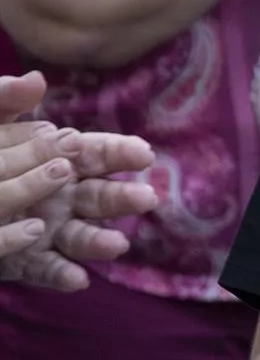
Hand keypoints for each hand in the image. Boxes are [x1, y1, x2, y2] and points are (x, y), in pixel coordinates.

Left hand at [0, 72, 156, 290]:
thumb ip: (6, 100)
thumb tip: (37, 80)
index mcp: (58, 159)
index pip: (96, 153)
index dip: (120, 152)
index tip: (143, 153)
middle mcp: (60, 196)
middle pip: (99, 196)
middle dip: (123, 197)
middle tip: (146, 198)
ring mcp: (45, 230)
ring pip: (80, 236)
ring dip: (99, 241)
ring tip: (117, 244)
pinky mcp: (24, 260)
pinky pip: (44, 269)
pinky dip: (61, 275)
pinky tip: (77, 279)